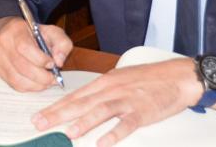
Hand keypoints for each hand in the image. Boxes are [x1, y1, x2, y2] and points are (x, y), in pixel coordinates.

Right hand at [0, 16, 72, 91]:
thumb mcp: (52, 32)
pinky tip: (37, 83)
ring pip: (17, 78)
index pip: (24, 47)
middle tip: (53, 79)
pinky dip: (29, 87)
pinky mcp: (0, 70)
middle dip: (41, 76)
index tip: (52, 64)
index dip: (40, 59)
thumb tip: (58, 62)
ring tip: (47, 82)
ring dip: (36, 84)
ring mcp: (0, 59)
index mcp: (17, 31)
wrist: (14, 33)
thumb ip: (62, 44)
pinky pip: (14, 84)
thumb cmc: (35, 34)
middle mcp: (4, 44)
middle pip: (21, 66)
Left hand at [32, 58, 201, 145]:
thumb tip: (81, 104)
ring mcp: (127, 100)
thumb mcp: (119, 80)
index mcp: (104, 83)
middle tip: (40, 124)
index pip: (75, 96)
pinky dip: (114, 133)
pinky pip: (126, 124)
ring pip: (101, 111)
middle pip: (82, 103)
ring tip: (69, 133)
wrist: (177, 76)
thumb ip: (101, 93)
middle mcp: (112, 90)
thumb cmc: (148, 79)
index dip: (55, 107)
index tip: (38, 116)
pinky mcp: (142, 111)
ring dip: (84, 122)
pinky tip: (102, 143)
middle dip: (59, 114)